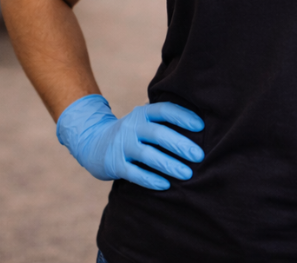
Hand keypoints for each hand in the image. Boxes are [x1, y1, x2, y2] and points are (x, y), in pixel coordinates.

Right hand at [56, 94, 204, 189]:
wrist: (94, 143)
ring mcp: (123, 145)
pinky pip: (134, 173)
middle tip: (199, 156)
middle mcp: (133, 126)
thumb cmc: (133, 132)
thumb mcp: (144, 119)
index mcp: (143, 113)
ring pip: (148, 155)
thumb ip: (164, 120)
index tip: (201, 126)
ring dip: (169, 165)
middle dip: (181, 145)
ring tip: (187, 174)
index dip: (183, 117)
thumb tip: (201, 125)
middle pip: (159, 134)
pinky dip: (150, 179)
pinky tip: (166, 185)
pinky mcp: (115, 164)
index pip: (165, 110)